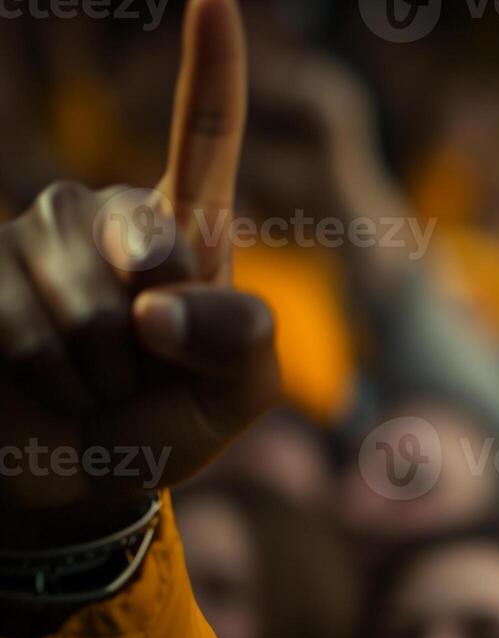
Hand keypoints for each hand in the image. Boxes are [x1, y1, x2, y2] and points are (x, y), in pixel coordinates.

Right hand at [0, 0, 276, 537]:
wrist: (79, 478)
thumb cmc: (165, 426)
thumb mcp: (240, 397)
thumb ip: (246, 344)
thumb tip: (161, 304)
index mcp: (188, 231)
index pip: (205, 137)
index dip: (211, 69)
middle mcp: (106, 215)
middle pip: (147, 243)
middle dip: (155, 330)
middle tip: (142, 367)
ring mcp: (31, 235)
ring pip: (83, 295)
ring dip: (96, 364)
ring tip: (93, 380)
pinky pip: (19, 320)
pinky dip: (43, 371)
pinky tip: (42, 383)